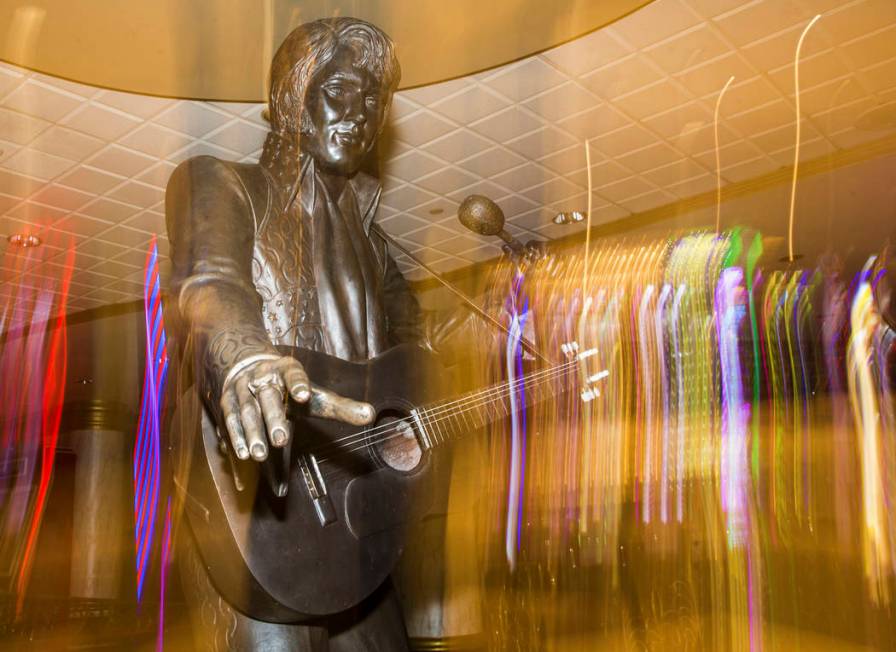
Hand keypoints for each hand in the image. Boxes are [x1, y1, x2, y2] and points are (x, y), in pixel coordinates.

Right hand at [219, 355, 374, 460]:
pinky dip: (236, 436)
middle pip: (268, 397)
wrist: (250, 367)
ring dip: (252, 433)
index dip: (299, 384)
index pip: (294, 374)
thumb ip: (341, 407)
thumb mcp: (315, 395)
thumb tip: (371, 415)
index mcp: (287, 370)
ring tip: (261, 454)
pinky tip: (242, 453)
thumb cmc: (290, 389)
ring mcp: (243, 388)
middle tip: (282, 440)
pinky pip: (230, 419)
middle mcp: (263, 377)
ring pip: (247, 410)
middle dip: (273, 418)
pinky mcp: (228, 401)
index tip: (304, 396)